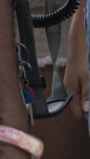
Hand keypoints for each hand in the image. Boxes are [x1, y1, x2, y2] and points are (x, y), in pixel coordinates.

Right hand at [65, 5, 89, 119]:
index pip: (77, 112)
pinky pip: (83, 90)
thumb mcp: (87, 78)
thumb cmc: (82, 58)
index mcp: (71, 89)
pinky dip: (87, 92)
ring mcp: (73, 82)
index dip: (87, 117)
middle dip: (88, 108)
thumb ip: (87, 95)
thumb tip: (86, 111)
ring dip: (88, 100)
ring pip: (82, 98)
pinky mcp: (77, 77)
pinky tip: (89, 87)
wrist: (79, 40)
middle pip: (80, 106)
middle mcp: (70, 87)